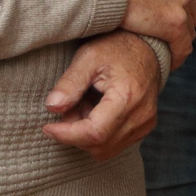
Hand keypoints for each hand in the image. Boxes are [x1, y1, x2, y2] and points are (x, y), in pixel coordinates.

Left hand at [41, 32, 161, 160]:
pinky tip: (95, 112)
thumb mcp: (88, 57)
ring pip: (105, 149)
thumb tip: (52, 108)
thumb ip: (70, 83)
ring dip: (86, 135)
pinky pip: (114, 144)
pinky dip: (98, 134)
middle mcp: (141, 115)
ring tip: (84, 106)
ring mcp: (145, 124)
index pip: (94, 133)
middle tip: (68, 107)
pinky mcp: (144, 128)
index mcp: (128, 97)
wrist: (147, 46)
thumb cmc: (117, 48)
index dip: (67, 135)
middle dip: (75, 134)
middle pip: (99, 146)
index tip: (48, 127)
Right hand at [117, 0, 195, 66]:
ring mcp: (181, 1)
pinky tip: (168, 64)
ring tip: (166, 53)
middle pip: (192, 10)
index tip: (167, 19)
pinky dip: (177, 56)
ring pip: (190, 29)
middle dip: (183, 25)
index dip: (179, 7)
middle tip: (168, 40)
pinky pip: (183, 45)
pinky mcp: (175, 22)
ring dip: (179, 42)